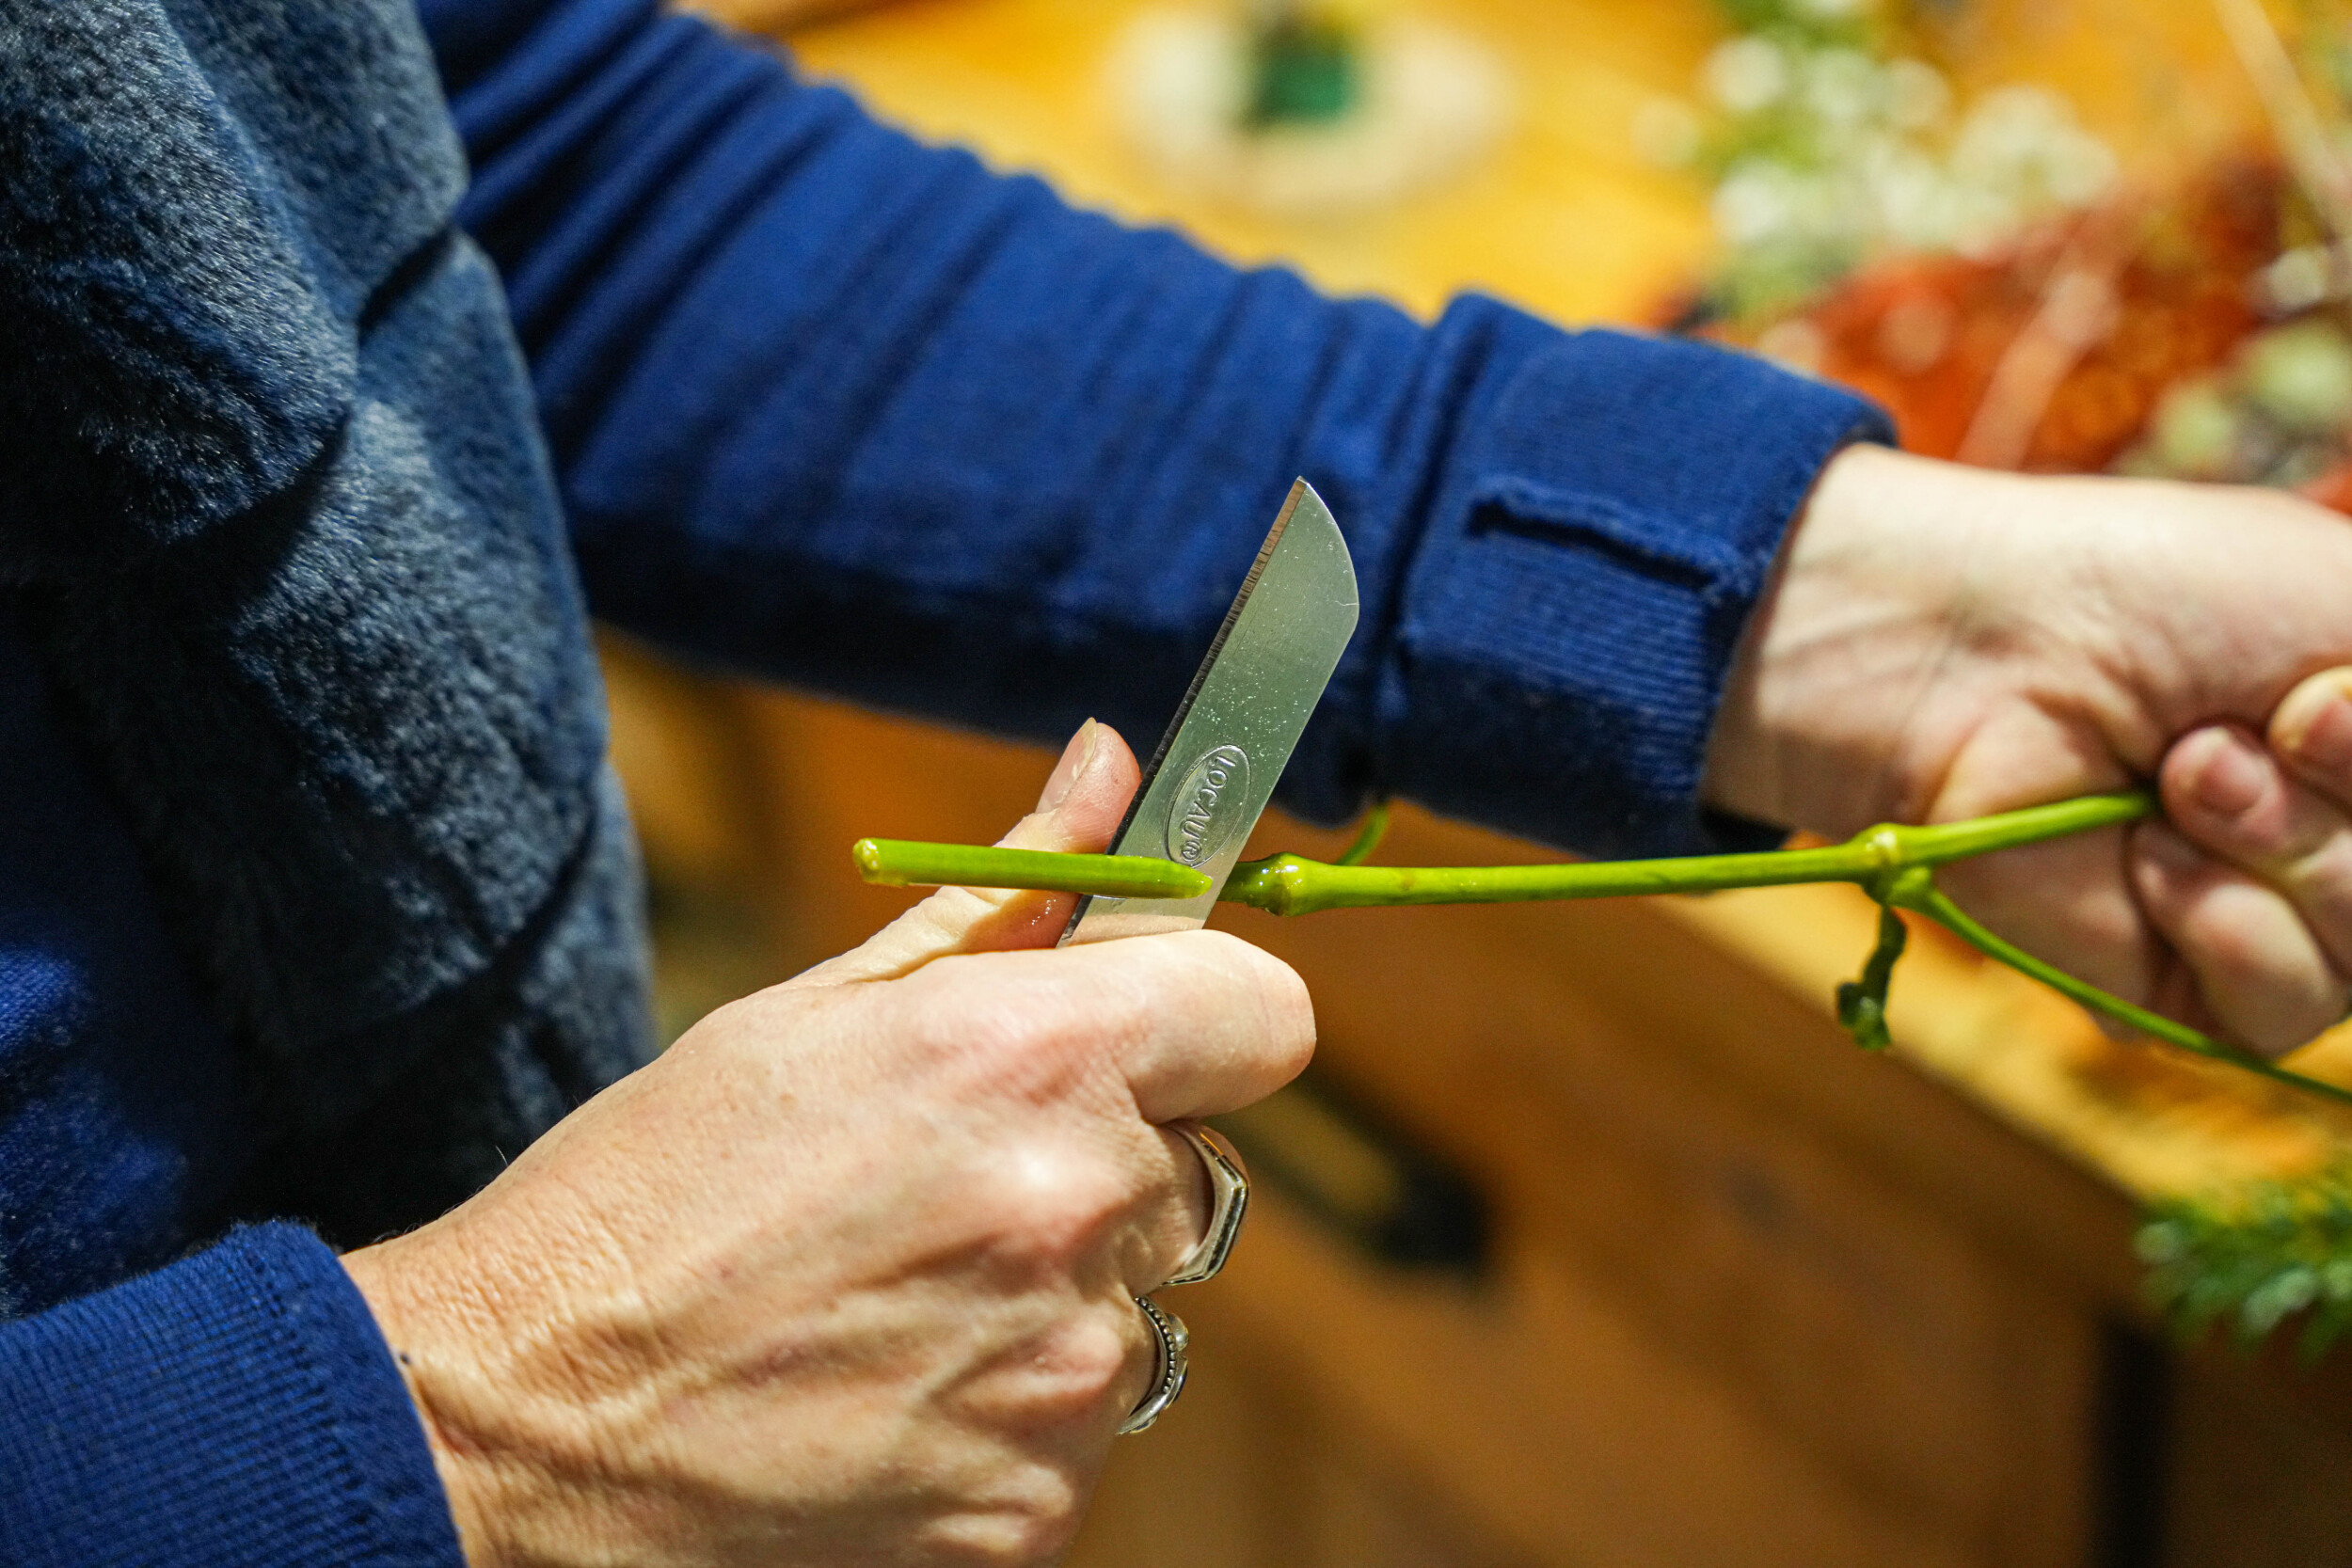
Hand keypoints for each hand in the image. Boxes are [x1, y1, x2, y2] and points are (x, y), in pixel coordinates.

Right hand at [342, 721, 1314, 1567]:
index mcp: (1029, 1059)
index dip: (1216, 1016)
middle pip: (1200, 1165)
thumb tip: (1112, 764)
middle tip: (955, 1181)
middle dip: (1109, 1159)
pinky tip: (888, 1392)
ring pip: (1143, 1305)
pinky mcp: (1037, 1511)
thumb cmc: (651, 1191)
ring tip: (898, 1299)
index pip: (1267, 1015)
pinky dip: (1009, 1414)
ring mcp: (1065, 1376)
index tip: (1159, 1033)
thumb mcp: (818, 1011)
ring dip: (1059, 1295)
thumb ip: (1006, 893)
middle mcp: (1078, 1210)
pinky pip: (1080, 1432)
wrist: (519, 1420)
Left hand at [1705, 443, 2351, 1055]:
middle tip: (2267, 724)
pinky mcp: (2187, 991)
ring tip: (2183, 774)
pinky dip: (2219, 915)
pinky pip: (2284, 1000)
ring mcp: (2280, 922)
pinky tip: (2143, 857)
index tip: (2327, 698)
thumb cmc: (2162, 594)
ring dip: (2289, 845)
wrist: (1979, 648)